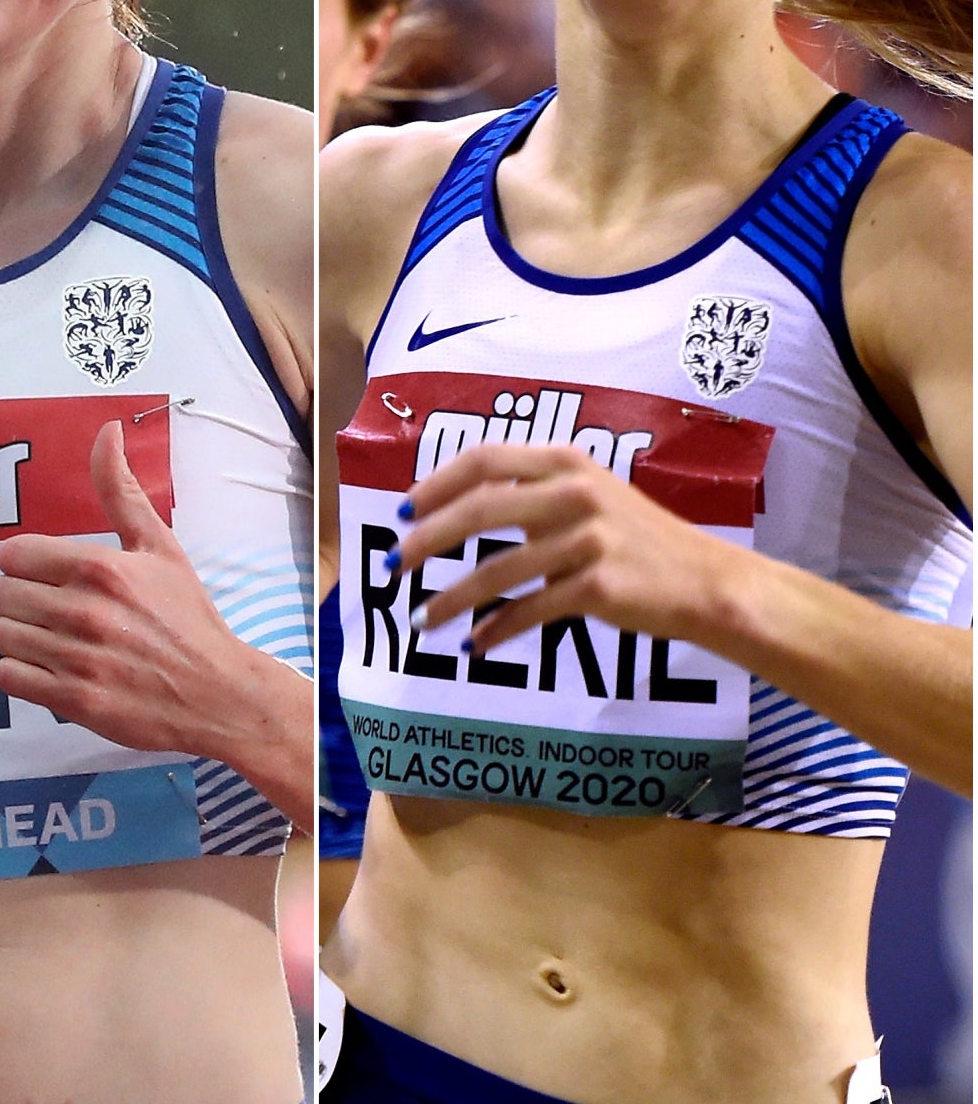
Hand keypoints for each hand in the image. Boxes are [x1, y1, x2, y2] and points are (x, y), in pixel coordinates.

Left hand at [0, 420, 253, 757]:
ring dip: (19, 636)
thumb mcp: (159, 547)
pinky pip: (8, 677)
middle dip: (18, 598)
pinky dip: (21, 674)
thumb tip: (107, 430)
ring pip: (1, 635)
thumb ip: (120, 491)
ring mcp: (77, 659)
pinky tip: (50, 667)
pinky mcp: (74, 702)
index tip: (45, 574)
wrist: (217, 693)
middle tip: (48, 607)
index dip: (23, 563)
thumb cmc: (187, 616)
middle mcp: (84, 611)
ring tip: (51, 638)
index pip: (12, 554)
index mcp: (100, 567)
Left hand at [395, 443, 738, 654]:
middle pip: (479, 511)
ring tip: (422, 620)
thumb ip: (531, 493)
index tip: (402, 511)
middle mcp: (575, 493)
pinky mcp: (598, 587)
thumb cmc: (639, 540)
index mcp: (566, 462)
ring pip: (498, 570)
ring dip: (452, 598)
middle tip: (396, 564)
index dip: (436, 484)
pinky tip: (475, 643)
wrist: (708, 583)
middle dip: (428, 539)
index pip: (483, 460)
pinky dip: (496, 630)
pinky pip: (529, 610)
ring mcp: (588, 540)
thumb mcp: (590, 494)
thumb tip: (453, 511)